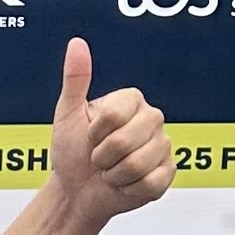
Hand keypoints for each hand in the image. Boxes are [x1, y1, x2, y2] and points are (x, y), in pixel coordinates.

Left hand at [48, 35, 172, 231]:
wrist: (76, 191)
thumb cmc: (72, 152)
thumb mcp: (67, 113)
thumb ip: (75, 78)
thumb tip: (77, 44)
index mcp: (131, 101)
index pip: (115, 115)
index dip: (95, 133)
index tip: (89, 136)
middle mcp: (152, 119)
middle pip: (127, 140)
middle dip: (103, 156)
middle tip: (99, 157)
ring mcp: (163, 146)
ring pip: (138, 164)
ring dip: (114, 175)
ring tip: (110, 171)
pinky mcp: (167, 173)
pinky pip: (150, 183)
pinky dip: (129, 189)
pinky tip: (125, 184)